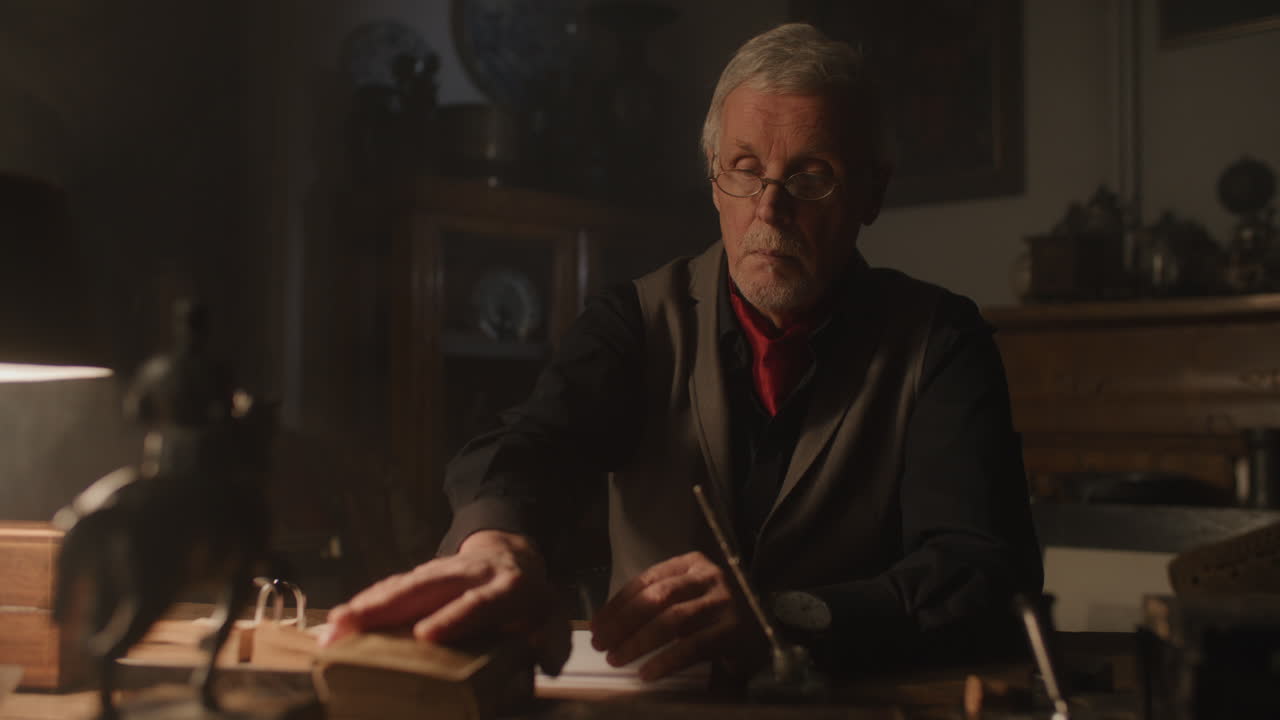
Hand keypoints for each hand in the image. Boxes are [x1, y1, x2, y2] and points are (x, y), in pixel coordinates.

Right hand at [321, 530, 570, 674]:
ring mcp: (441, 572)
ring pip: (403, 585)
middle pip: (425, 588)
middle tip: (350, 625)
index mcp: (507, 589)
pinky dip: (365, 602)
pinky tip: (339, 620)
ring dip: (366, 604)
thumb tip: (543, 663)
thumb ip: (550, 645)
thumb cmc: (530, 602)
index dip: (454, 617)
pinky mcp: (421, 575)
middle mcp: (470, 575)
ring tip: (333, 626)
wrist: (514, 555)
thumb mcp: (552, 621)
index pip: (479, 603)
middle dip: (386, 606)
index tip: (425, 635)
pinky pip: (392, 588)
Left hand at [588, 551, 759, 680]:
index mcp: (692, 563)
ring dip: (639, 641)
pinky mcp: (733, 631)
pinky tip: (647, 673)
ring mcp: (723, 602)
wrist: (765, 624)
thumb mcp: (688, 595)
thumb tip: (611, 625)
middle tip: (601, 643)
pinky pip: (693, 646)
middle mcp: (708, 576)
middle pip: (657, 597)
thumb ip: (659, 601)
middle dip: (623, 622)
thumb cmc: (716, 611)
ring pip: (672, 620)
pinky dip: (666, 660)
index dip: (618, 603)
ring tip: (618, 657)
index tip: (597, 624)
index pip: (646, 579)